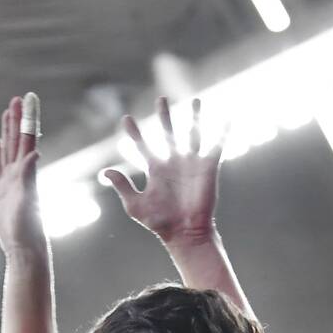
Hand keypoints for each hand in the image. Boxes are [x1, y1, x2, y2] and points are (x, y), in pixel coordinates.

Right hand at [0, 92, 44, 256]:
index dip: (27, 120)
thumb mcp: (27, 200)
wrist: (24, 248)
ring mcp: (11, 182)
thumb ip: (29, 176)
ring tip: (7, 113)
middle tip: (18, 98)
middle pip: (18, 140)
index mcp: (26, 173)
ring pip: (8, 150)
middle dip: (18, 119)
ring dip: (8, 131)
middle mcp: (20, 174)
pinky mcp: (2, 192)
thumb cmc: (27, 229)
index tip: (29, 99)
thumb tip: (35, 152)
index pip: (27, 139)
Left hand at [101, 96, 221, 245]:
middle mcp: (173, 163)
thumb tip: (105, 171)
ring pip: (192, 135)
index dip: (135, 133)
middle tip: (161, 99)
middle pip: (168, 133)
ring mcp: (191, 163)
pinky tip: (227, 119)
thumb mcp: (136, 205)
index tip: (126, 118)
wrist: (185, 233)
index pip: (143, 146)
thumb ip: (123, 186)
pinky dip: (222, 133)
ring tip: (195, 100)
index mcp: (156, 170)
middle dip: (164, 117)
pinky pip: (216, 146)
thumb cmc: (160, 223)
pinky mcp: (208, 167)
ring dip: (194, 117)